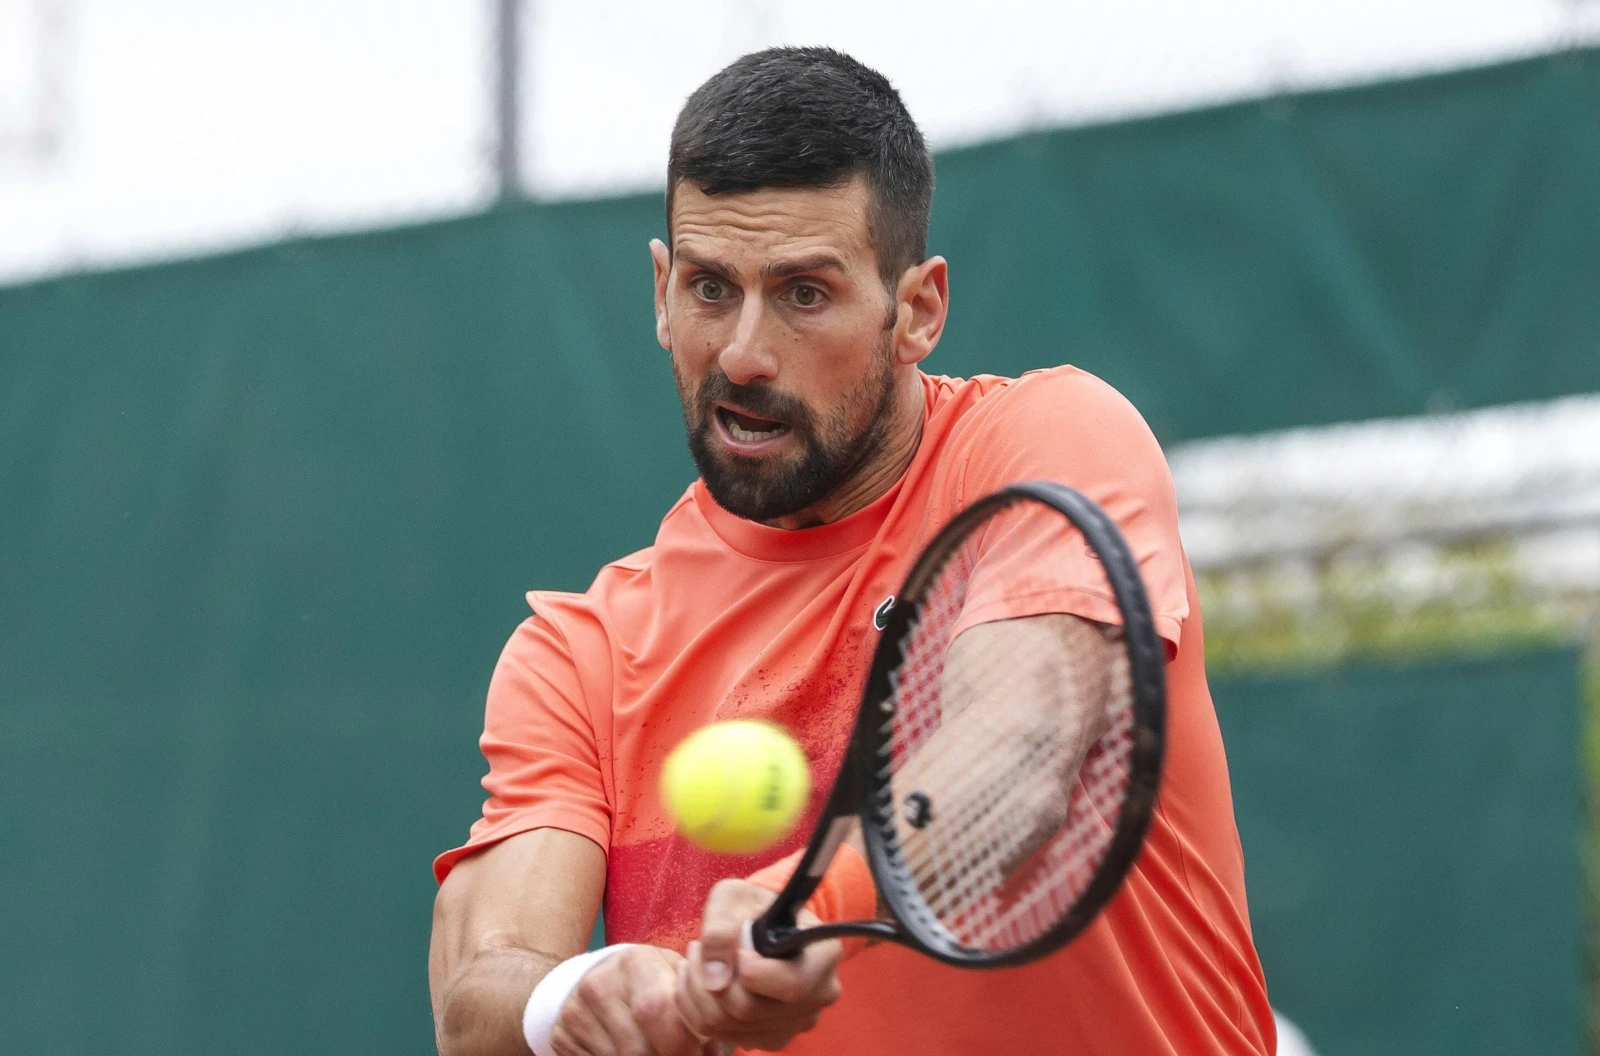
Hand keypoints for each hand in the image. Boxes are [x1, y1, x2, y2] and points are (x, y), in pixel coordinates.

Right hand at [552, 945, 721, 1055]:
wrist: (593, 978)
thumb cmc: (648, 979)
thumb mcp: (671, 973)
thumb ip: (694, 999)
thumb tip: (720, 1039)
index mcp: (634, 960)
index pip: (659, 1009)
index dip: (685, 1040)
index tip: (701, 1050)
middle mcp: (599, 982)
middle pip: (639, 1045)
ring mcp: (576, 1010)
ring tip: (663, 1053)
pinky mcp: (562, 1034)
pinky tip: (637, 1054)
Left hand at [675, 880, 842, 1052]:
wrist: (762, 924)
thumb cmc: (752, 905)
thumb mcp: (734, 897)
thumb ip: (721, 929)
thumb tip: (714, 980)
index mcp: (823, 956)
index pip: (790, 984)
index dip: (748, 970)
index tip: (732, 945)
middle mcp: (818, 995)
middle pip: (749, 1010)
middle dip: (708, 979)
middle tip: (696, 947)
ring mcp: (796, 1022)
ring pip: (730, 1027)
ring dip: (698, 994)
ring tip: (696, 961)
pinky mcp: (773, 1037)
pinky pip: (724, 1037)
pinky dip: (700, 1011)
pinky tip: (702, 982)